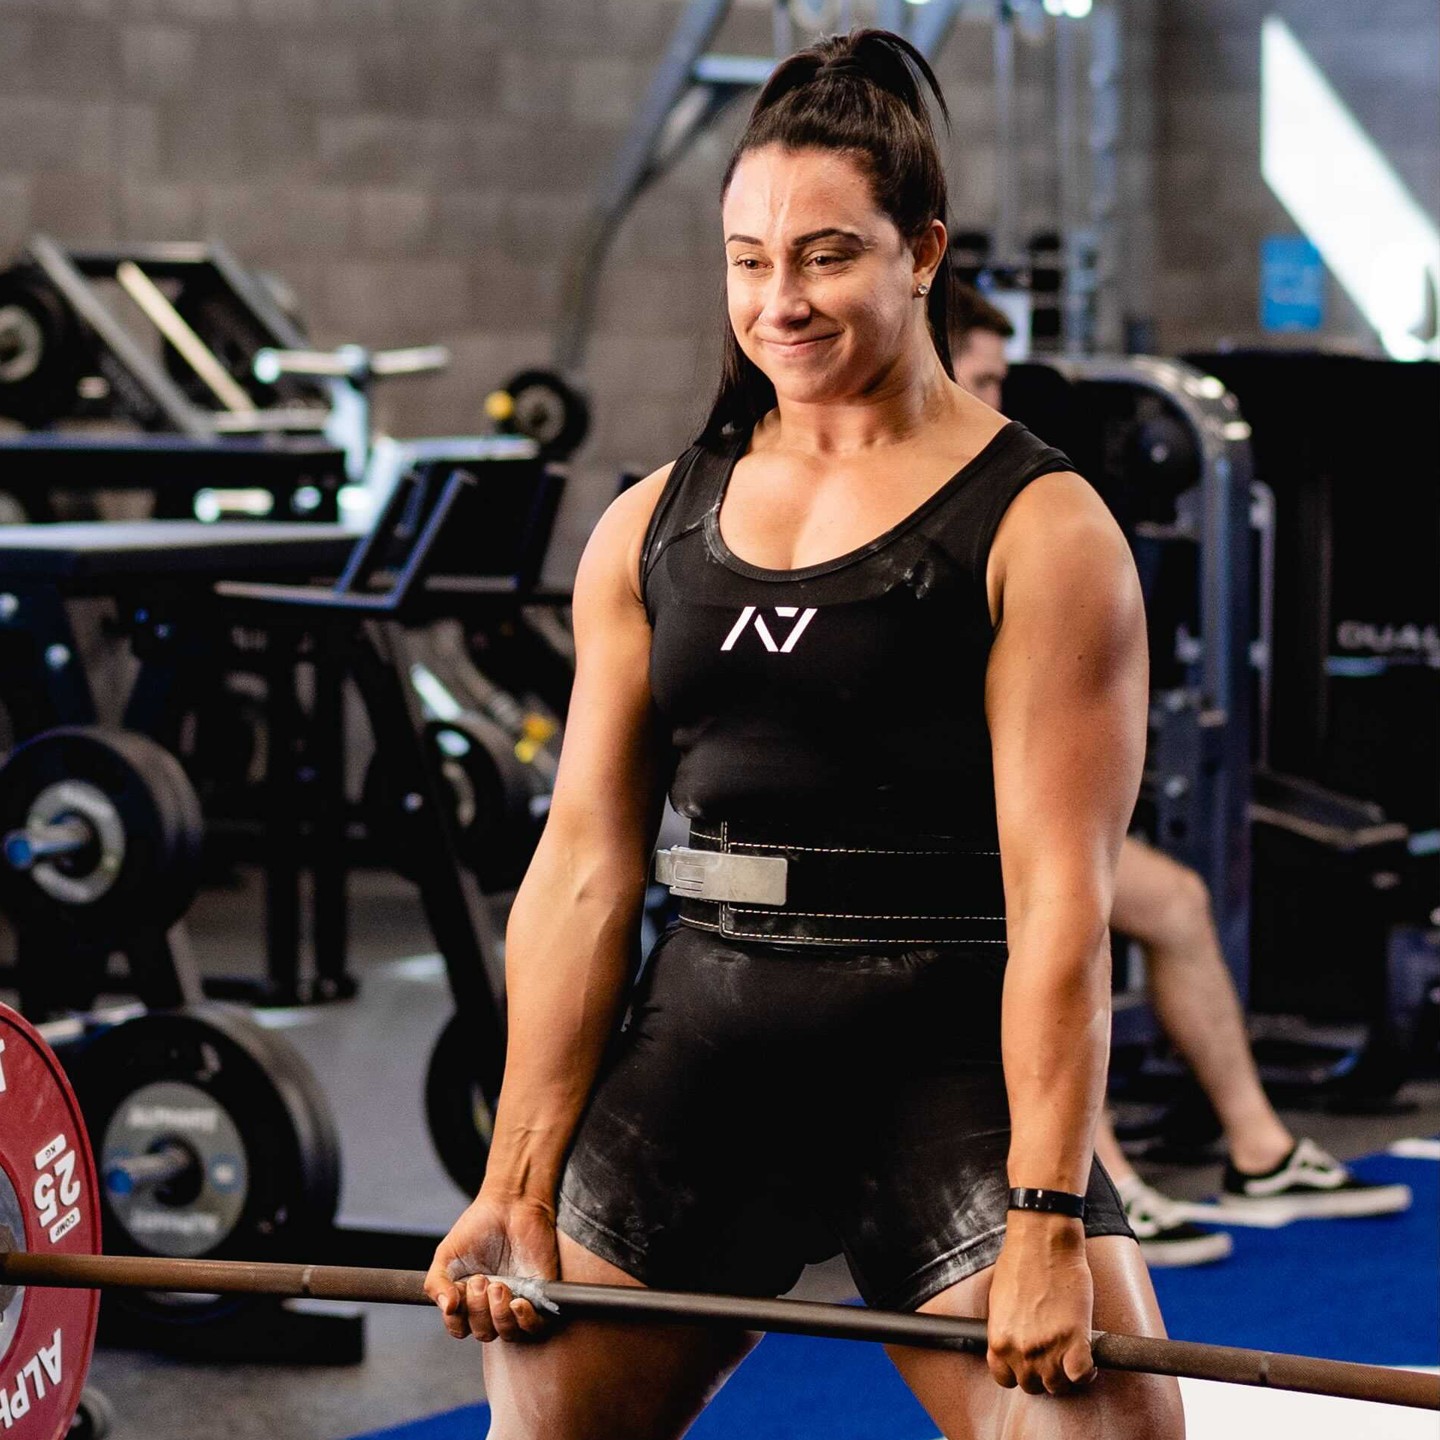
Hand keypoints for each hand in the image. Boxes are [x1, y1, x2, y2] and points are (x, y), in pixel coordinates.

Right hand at [424, 1190, 560, 1342]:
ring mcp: (517, 1299)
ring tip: (499, 1285)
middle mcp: (493, 1303)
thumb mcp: (447, 1254)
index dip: (457, 1321)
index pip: (460, 1329)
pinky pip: (536, 1326)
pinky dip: (526, 1321)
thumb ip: (436, 1283)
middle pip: (484, 1333)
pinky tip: (519, 1303)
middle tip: (481, 1280)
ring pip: (508, 1333)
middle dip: (479, 1311)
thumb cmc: (479, 1225)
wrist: (512, 1202)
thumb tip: (447, 1309)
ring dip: (500, 1315)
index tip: (459, 1294)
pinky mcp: (541, 1295)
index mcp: (469, 1298)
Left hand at [985, 1212, 1096, 1395]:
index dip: (1018, 1372)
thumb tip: (1014, 1342)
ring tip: (1070, 1357)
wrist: (1043, 1240)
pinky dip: (1087, 1371)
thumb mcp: (1000, 1301)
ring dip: (1065, 1374)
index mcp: (999, 1339)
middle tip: (1053, 1357)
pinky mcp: (1075, 1340)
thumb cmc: (1021, 1261)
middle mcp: (1020, 1350)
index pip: (1004, 1379)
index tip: (1028, 1363)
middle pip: (1033, 1385)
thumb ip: (1006, 1329)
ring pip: (1058, 1385)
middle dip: (1043, 1374)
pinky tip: (1087, 1358)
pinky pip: (1082, 1375)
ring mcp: (1048, 1348)